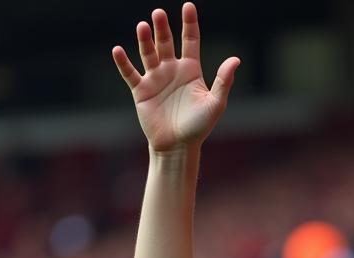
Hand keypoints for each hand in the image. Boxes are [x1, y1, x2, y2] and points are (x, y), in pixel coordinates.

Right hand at [112, 3, 239, 152]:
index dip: (189, 23)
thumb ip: (224, 81)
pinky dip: (123, 63)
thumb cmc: (198, 127)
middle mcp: (172, 69)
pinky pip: (130, 73)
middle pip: (166, 42)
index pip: (190, 40)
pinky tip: (118, 50)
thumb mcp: (215, 104)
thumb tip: (236, 59)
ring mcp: (155, 78)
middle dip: (162, 28)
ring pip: (148, 53)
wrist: (178, 147)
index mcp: (190, 70)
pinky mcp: (141, 90)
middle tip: (159, 14)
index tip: (188, 6)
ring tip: (143, 27)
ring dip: (145, 40)